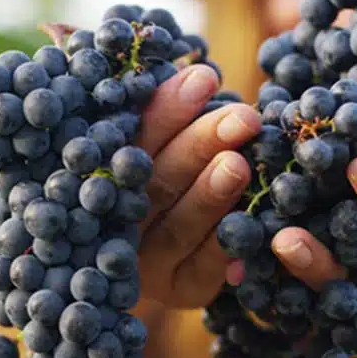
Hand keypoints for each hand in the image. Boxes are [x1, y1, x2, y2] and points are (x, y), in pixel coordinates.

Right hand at [134, 65, 260, 308]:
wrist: (174, 255)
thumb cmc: (170, 174)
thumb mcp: (161, 142)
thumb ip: (163, 114)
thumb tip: (194, 66)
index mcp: (104, 177)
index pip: (132, 140)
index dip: (167, 110)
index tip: (205, 78)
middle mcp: (117, 223)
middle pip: (155, 183)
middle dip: (199, 145)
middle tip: (241, 117)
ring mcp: (147, 263)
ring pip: (178, 227)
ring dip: (210, 195)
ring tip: (238, 164)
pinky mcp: (181, 291)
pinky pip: (205, 269)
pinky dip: (227, 245)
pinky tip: (252, 220)